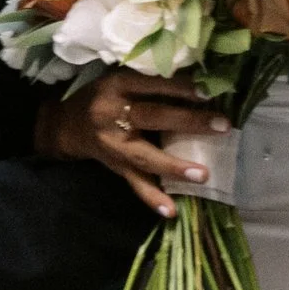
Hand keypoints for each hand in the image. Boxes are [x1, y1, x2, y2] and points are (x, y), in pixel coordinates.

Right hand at [38, 70, 216, 216]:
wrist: (66, 124)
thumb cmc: (104, 96)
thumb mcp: (120, 78)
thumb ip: (150, 81)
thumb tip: (200, 78)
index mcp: (116, 85)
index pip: (151, 84)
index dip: (179, 87)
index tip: (209, 91)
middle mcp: (112, 113)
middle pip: (152, 117)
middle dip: (188, 122)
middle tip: (222, 126)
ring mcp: (113, 144)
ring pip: (145, 155)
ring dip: (174, 167)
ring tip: (203, 175)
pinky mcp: (115, 166)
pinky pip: (135, 183)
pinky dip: (153, 198)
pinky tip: (171, 211)